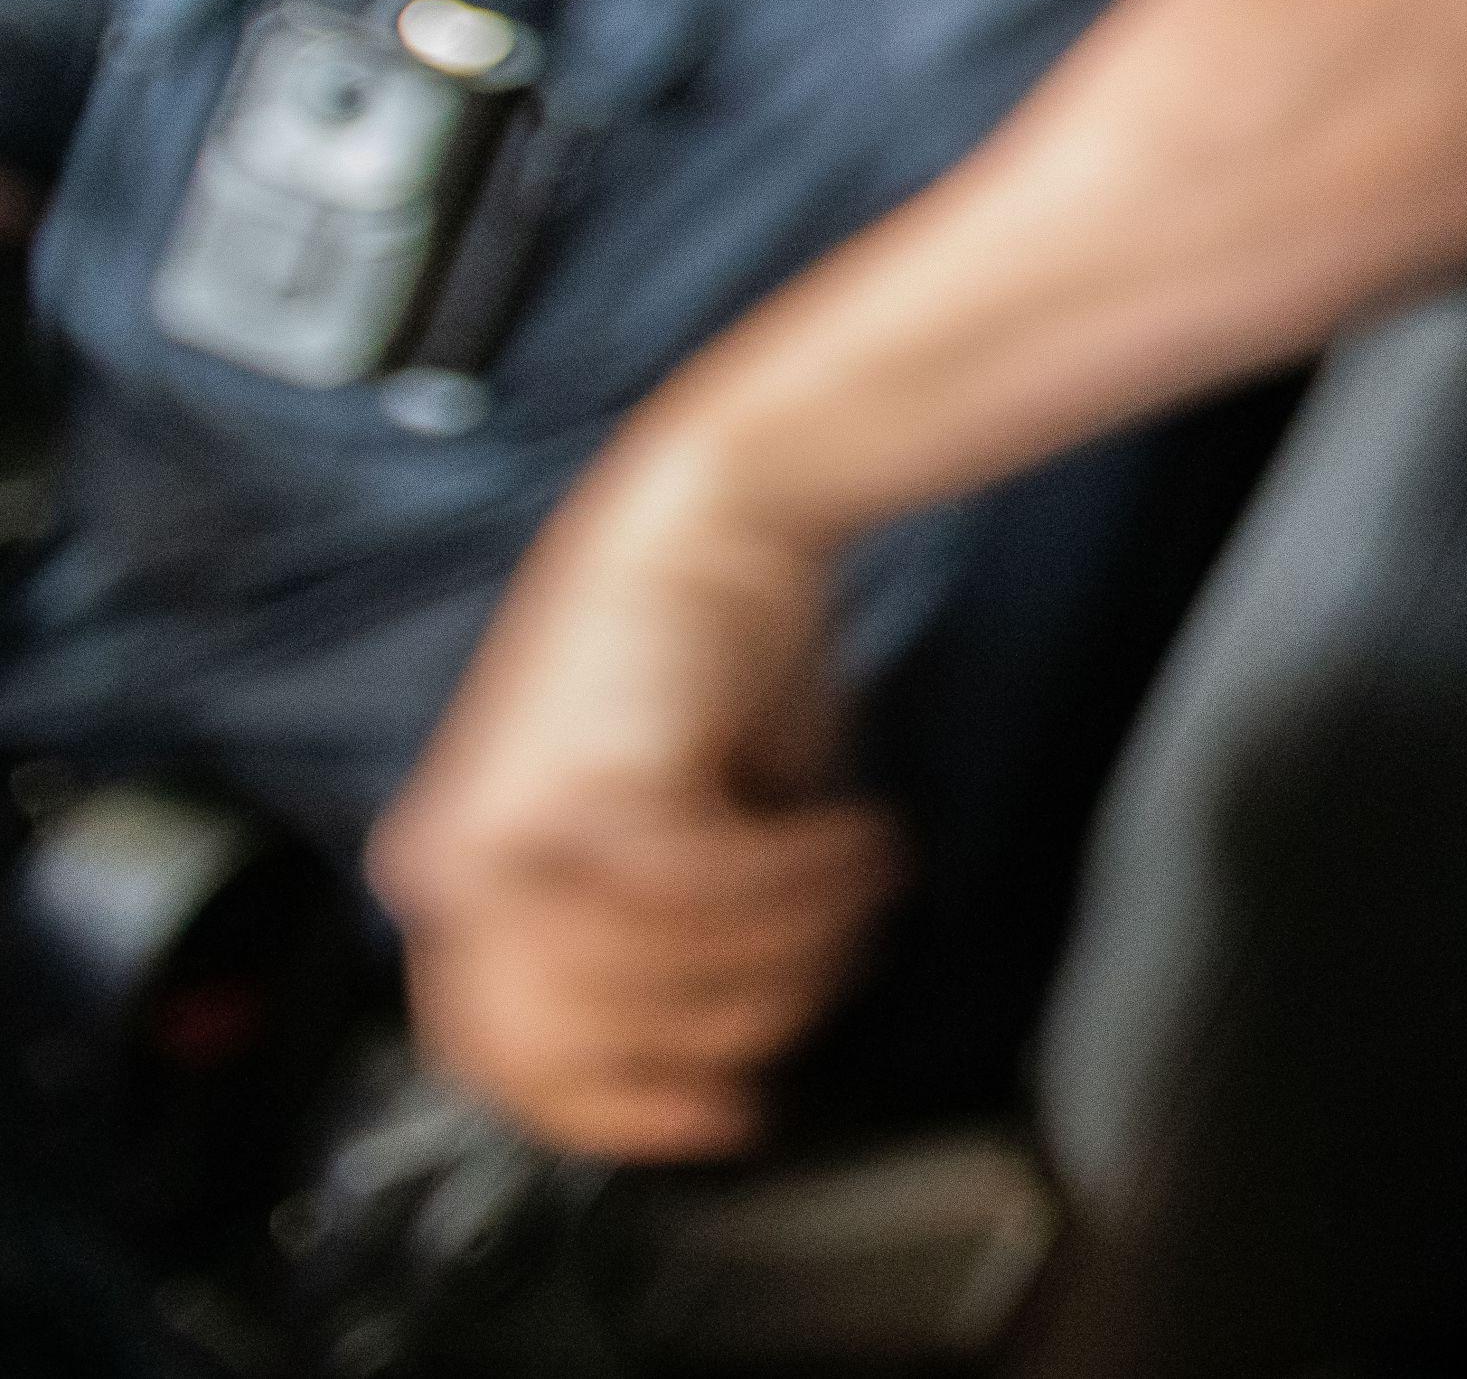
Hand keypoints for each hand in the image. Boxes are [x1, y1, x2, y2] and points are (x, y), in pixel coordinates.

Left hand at [368, 435, 900, 1160]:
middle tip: (827, 957)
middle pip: (590, 1045)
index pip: (505, 1061)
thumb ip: (665, 942)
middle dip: (737, 1022)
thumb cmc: (713, 653)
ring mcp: (509, 834)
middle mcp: (455, 868)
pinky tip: (852, 831)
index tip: (725, 1114)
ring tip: (856, 871)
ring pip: (665, 984)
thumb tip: (733, 1049)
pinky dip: (810, 880)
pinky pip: (717, 904)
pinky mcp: (585, 793)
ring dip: (796, 942)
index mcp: (457, 879)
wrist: (718, 506)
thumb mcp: (675, 827)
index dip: (620, 1109)